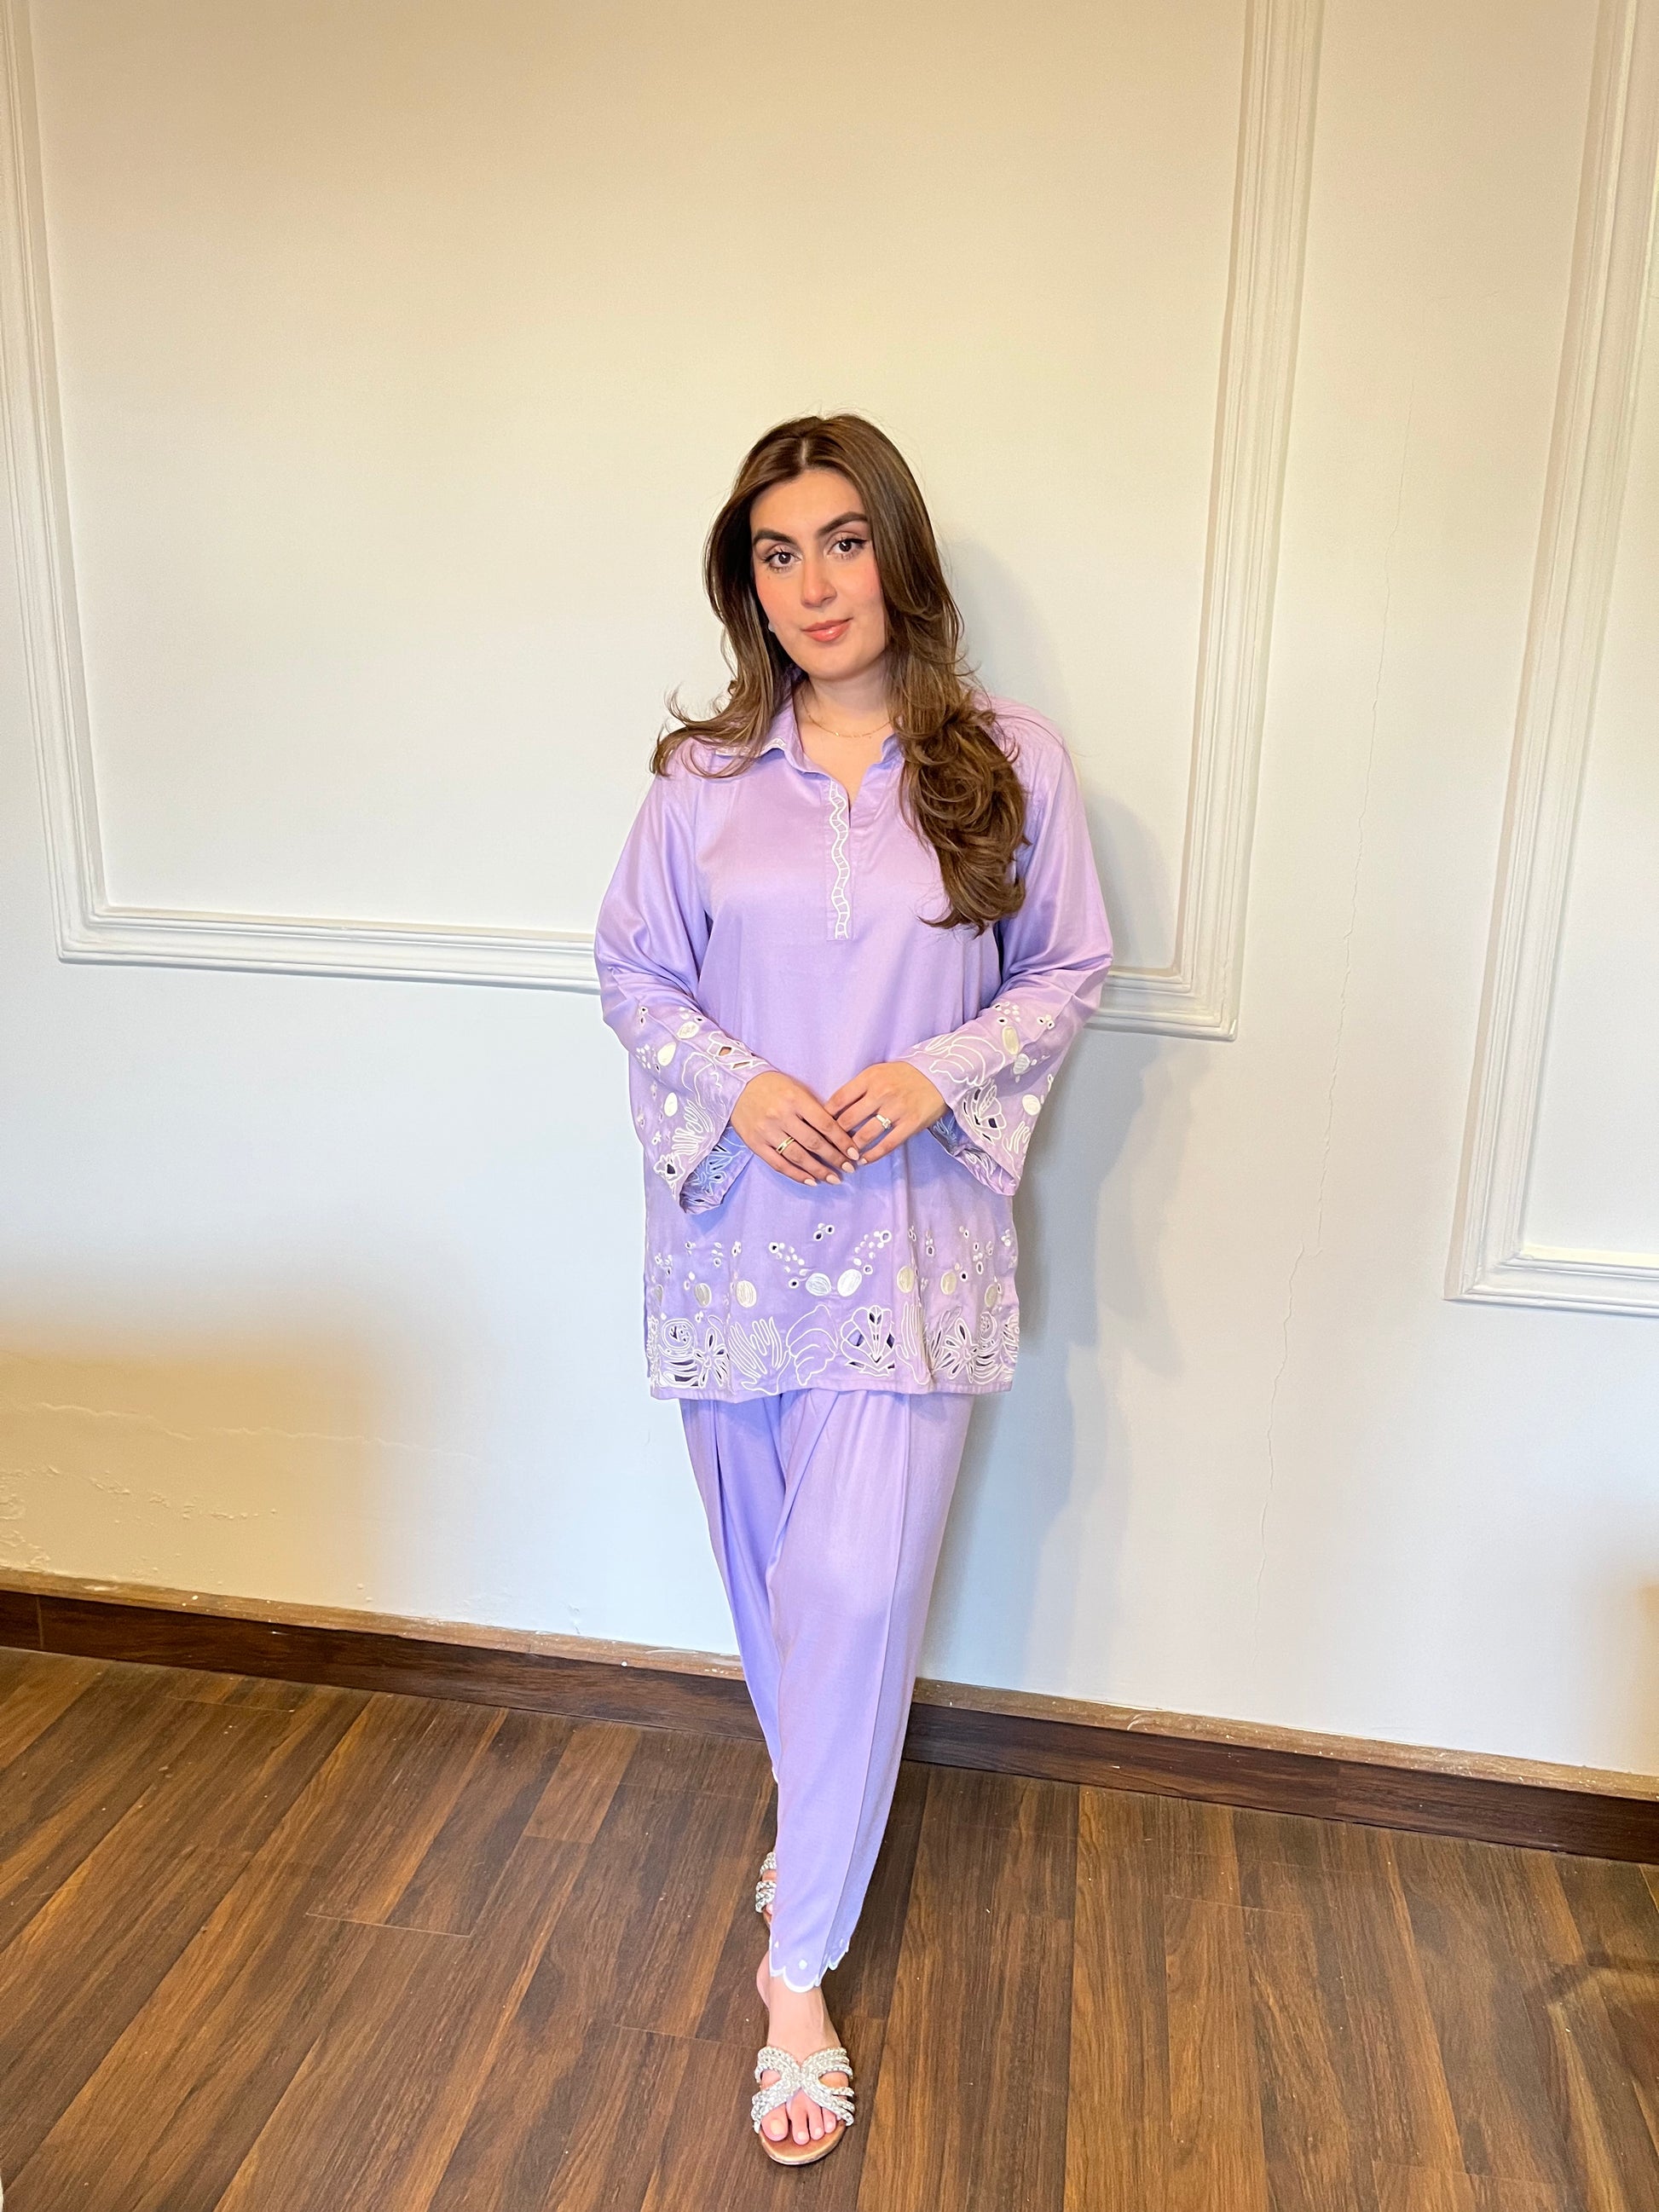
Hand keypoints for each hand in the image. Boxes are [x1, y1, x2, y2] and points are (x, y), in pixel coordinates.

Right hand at [731, 1071, 860, 1187]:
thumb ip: (814, 1109)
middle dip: (834, 1158)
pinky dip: (796, 1175)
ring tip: (833, 1178)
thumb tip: (837, 1134)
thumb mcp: (797, 1089)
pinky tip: (811, 1181)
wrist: (737, 1086)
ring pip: (797, 1156)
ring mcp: (767, 1131)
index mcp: (795, 1099)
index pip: (825, 1124)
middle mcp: (781, 1116)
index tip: (854, 1153)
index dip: (842, 1141)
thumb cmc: (773, 1086)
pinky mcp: (755, 1144)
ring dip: (818, 1170)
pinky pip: (778, 1164)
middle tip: (849, 1168)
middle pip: (813, 1142)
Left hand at [826, 1062, 947, 1165]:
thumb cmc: (904, 1075)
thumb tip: (834, 1110)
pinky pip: (886, 1145)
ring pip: (864, 1136)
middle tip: (829, 1147)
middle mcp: (881, 1093)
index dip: (825, 1117)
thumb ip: (858, 1088)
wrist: (940, 1074)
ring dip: (852, 1149)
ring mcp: (896, 1110)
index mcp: (869, 1078)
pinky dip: (872, 1156)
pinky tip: (864, 1160)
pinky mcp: (910, 1124)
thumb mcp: (878, 1072)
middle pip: (847, 1120)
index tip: (819, 1128)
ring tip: (845, 1156)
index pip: (838, 1100)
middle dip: (835, 1137)